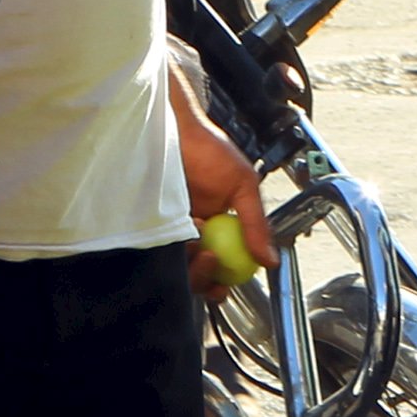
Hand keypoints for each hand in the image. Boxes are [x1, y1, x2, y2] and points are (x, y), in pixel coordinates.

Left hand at [170, 71, 271, 302]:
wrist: (172, 128)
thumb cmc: (208, 149)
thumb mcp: (243, 186)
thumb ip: (256, 225)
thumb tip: (271, 260)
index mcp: (217, 227)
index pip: (218, 266)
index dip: (219, 283)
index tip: (222, 288)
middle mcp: (190, 232)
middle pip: (194, 272)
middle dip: (203, 275)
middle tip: (210, 258)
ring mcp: (165, 229)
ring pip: (174, 265)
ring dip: (188, 259)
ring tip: (196, 231)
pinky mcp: (144, 225)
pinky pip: (154, 250)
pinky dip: (169, 247)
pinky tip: (181, 227)